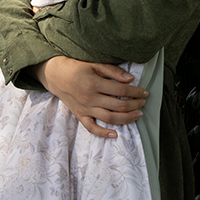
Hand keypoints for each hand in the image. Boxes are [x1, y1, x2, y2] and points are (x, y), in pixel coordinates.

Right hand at [30, 56, 147, 138]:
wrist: (55, 75)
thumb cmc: (76, 68)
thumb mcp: (94, 64)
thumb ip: (113, 71)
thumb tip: (130, 79)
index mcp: (94, 83)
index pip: (121, 90)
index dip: (135, 92)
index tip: (144, 92)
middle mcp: (90, 98)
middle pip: (118, 105)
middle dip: (134, 104)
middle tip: (143, 102)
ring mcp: (85, 108)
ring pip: (109, 118)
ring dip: (126, 118)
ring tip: (137, 115)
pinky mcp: (80, 115)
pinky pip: (91, 128)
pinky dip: (103, 133)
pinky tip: (115, 134)